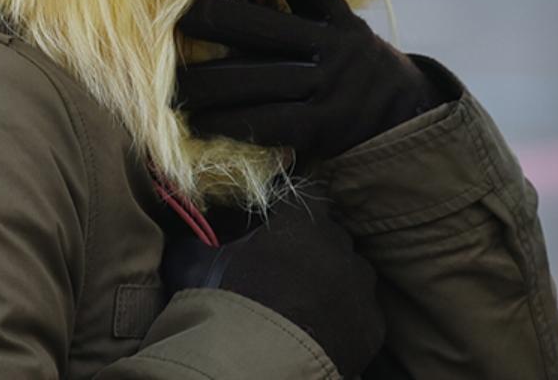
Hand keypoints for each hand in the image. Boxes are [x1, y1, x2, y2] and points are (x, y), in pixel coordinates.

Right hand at [161, 197, 383, 377]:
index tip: (282, 224)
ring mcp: (361, 285)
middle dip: (313, 252)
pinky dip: (346, 322)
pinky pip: (362, 315)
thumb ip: (196, 246)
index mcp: (302, 221)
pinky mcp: (373, 323)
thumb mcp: (199, 269)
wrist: (256, 364)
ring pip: (352, 276)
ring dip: (335, 286)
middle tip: (285, 278)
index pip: (310, 194)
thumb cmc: (226, 307)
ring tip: (305, 310)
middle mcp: (340, 245)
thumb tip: (184, 239)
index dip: (296, 209)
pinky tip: (322, 335)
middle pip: (331, 239)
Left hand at [176, 0, 447, 166]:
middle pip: (262, 27)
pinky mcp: (322, 127)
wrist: (406, 121)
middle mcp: (333, 45)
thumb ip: (296, 17)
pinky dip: (226, 122)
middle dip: (213, 20)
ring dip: (204, 86)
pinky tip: (198, 122)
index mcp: (335, 14)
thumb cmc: (352, 71)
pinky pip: (265, 121)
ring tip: (168, 89)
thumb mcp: (340, 33)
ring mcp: (329, 86)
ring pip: (253, 81)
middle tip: (172, 16)